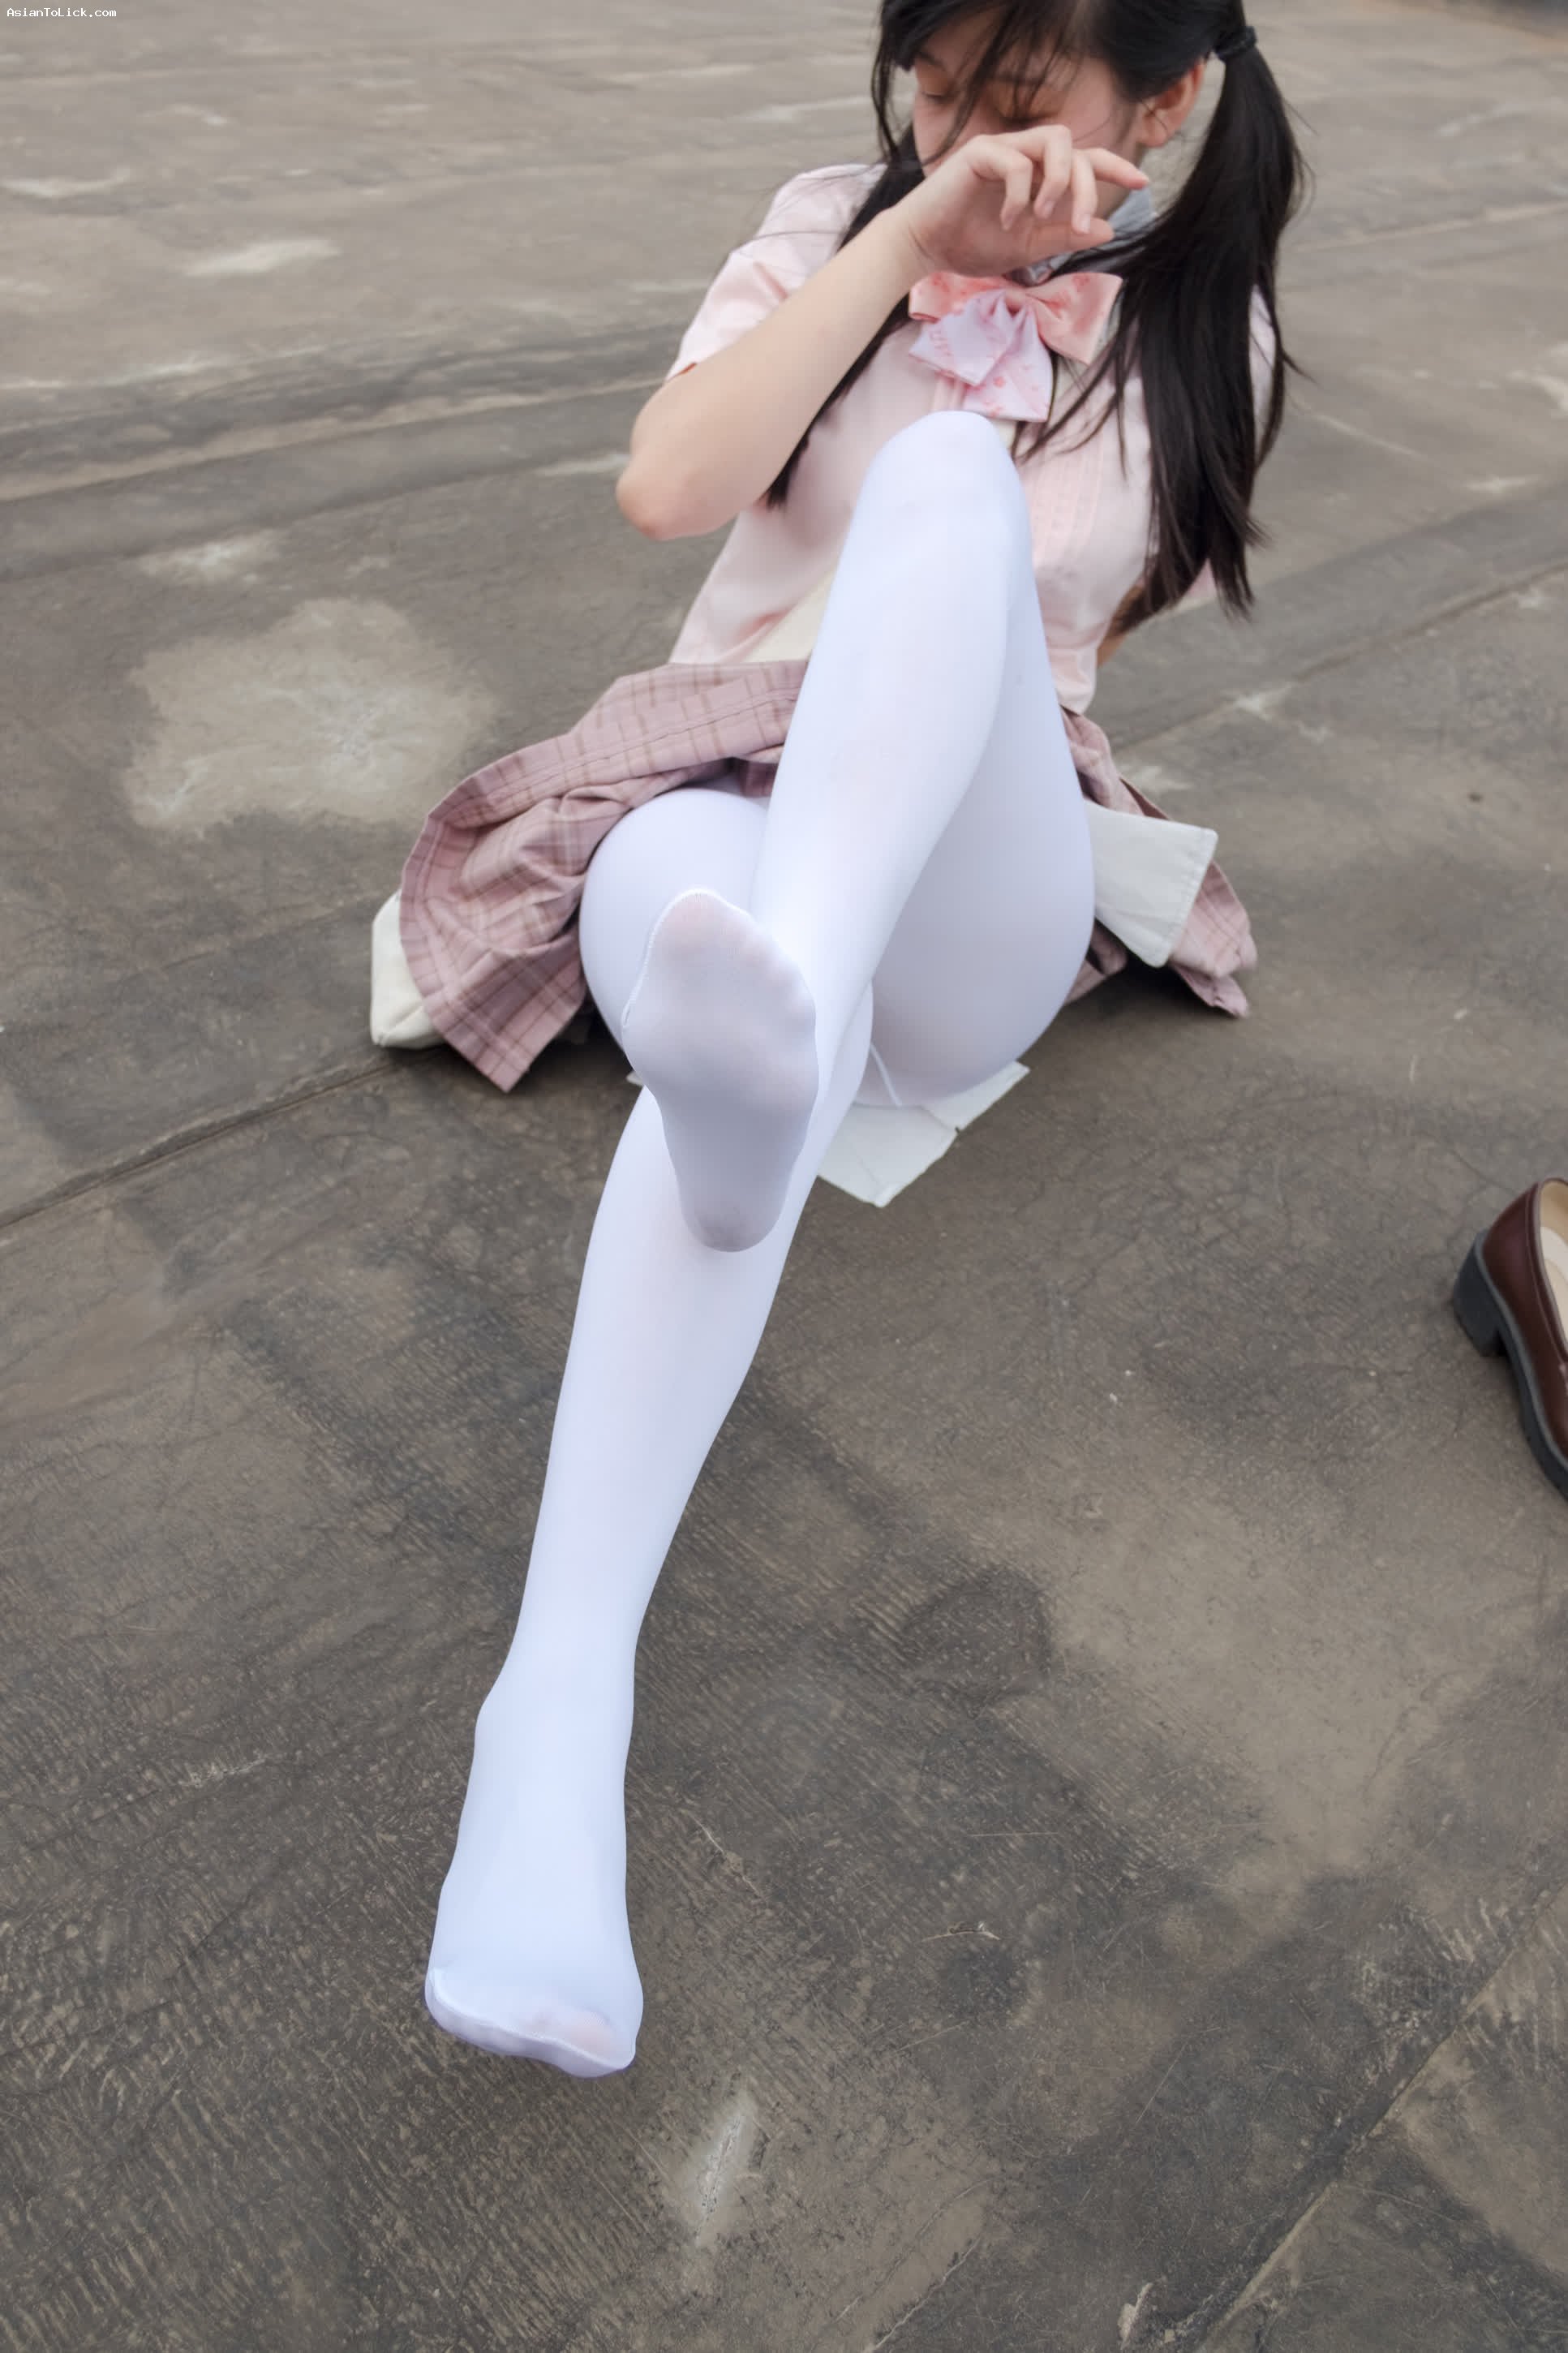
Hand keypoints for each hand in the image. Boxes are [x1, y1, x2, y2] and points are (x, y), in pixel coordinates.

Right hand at [891, 124, 1148, 283]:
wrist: (922, 248)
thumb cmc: (968, 244)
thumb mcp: (1026, 248)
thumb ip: (1063, 236)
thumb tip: (1107, 228)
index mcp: (1038, 175)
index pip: (1085, 161)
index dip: (1115, 167)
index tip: (1141, 182)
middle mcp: (1024, 155)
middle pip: (1076, 149)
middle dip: (1086, 187)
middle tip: (1078, 225)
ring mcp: (1003, 149)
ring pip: (1053, 139)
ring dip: (1059, 180)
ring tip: (1043, 215)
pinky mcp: (980, 153)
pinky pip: (1016, 162)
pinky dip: (1019, 195)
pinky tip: (1006, 221)